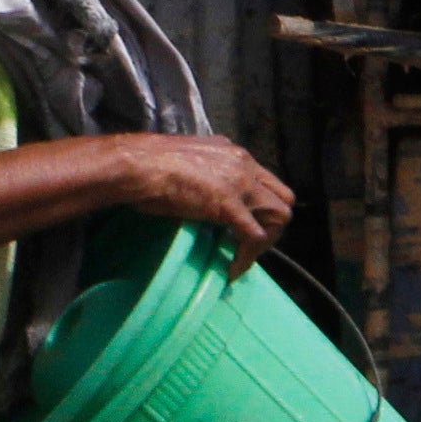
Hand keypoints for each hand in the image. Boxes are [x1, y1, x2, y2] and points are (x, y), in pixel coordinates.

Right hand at [96, 133, 296, 266]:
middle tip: (249, 243)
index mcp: (234, 153)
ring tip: (243, 257)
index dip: (261, 206)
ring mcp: (240, 183)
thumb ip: (205, 174)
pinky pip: (253, 236)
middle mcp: (244, 164)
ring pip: (279, 215)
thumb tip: (202, 193)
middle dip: (272, 224)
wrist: (136, 165)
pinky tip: (232, 268)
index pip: (266, 180)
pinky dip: (247, 257)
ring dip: (266, 240)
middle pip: (283, 197)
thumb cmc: (147, 165)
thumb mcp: (187, 163)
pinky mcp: (230, 205)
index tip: (244, 224)